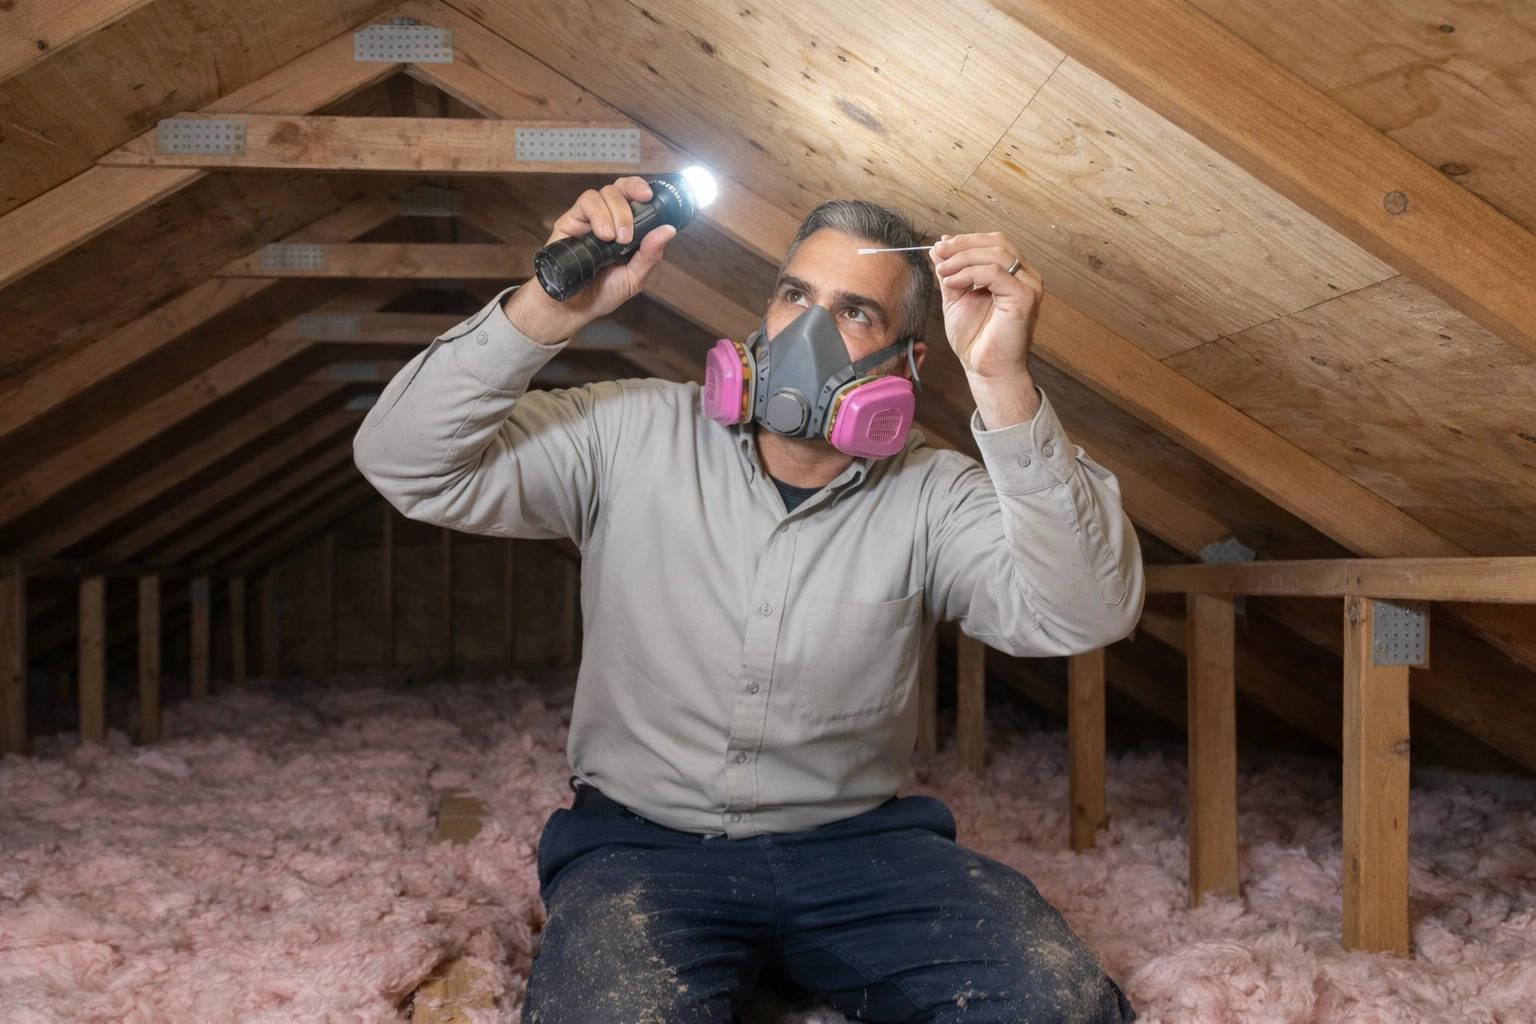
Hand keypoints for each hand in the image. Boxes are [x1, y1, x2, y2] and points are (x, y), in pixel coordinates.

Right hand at [504, 176, 676, 344]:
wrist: (574, 308)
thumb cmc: (603, 292)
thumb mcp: (634, 277)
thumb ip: (650, 254)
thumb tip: (669, 230)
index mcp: (629, 228)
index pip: (636, 196)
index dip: (642, 189)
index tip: (650, 196)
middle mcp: (610, 218)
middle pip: (621, 187)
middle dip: (630, 200)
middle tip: (629, 233)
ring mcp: (590, 218)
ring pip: (604, 193)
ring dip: (614, 213)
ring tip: (613, 239)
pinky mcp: (571, 220)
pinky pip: (585, 202)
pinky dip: (597, 215)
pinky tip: (602, 235)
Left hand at [930, 232, 1043, 425]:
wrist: (985, 369)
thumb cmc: (976, 340)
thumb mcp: (956, 298)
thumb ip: (951, 273)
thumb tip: (939, 248)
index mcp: (1013, 275)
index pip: (993, 243)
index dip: (966, 240)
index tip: (941, 246)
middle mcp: (1025, 277)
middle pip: (997, 243)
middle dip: (963, 244)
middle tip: (940, 252)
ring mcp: (1028, 286)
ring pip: (996, 254)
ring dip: (963, 258)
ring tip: (943, 271)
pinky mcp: (1024, 297)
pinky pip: (995, 273)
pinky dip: (970, 273)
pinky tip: (953, 282)